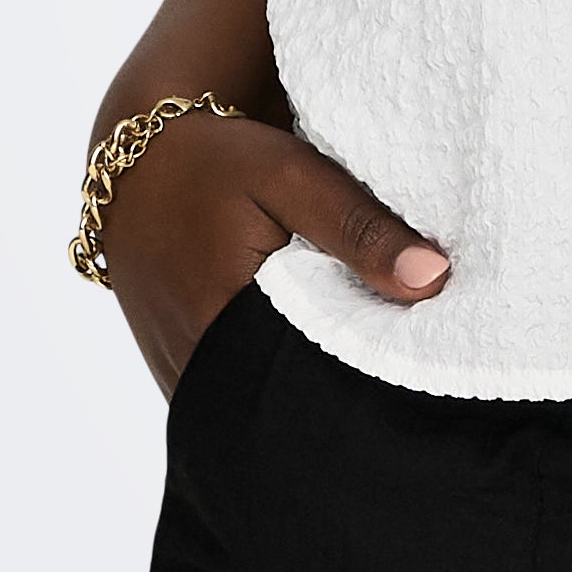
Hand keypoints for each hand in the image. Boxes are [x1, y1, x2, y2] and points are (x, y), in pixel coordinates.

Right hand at [101, 106, 448, 393]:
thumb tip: (434, 280)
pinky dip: (276, 384)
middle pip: (288, 409)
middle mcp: (196, 366)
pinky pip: (237, 398)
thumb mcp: (291, 175)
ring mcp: (183, 377)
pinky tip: (314, 362)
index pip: (313, 386)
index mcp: (223, 323)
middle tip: (401, 380)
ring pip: (261, 409)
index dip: (369, 380)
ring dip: (307, 392)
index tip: (421, 367)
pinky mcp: (180, 373)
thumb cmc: (215, 162)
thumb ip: (360, 229)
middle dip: (343, 397)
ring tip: (363, 372)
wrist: (138, 161)